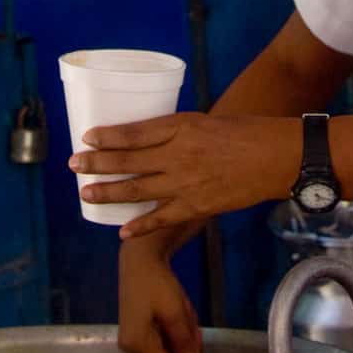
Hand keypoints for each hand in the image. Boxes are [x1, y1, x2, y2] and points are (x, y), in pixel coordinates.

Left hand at [70, 112, 300, 238]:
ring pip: (137, 189)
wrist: (278, 157)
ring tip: (86, 194)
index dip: (108, 136)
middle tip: (74, 165)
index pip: (135, 132)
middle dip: (97, 164)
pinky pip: (162, 218)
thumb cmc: (247, 133)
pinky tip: (123, 230)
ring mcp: (186, 182)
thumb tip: (152, 143)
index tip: (88, 137)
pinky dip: (141, 225)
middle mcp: (179, 153)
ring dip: (108, 192)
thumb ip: (179, 133)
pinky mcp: (197, 206)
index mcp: (182, 126)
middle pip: (128, 160)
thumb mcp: (208, 121)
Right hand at [117, 238, 201, 352]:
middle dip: (184, 345)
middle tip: (192, 323)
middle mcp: (131, 346)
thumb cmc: (157, 284)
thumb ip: (184, 343)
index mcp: (138, 344)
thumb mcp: (175, 313)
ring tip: (183, 310)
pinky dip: (173, 329)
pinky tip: (177, 311)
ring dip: (181, 335)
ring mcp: (132, 338)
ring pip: (166, 348)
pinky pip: (161, 338)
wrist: (140, 259)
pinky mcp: (136, 330)